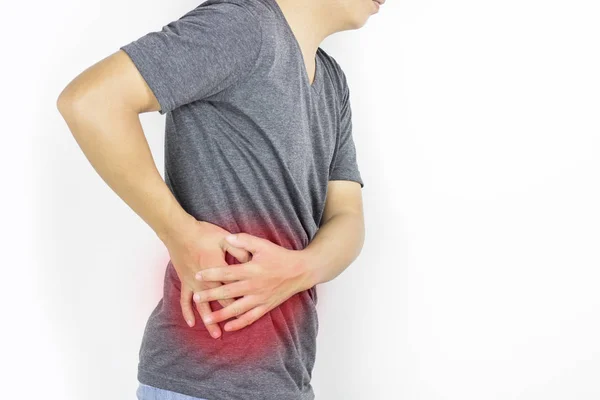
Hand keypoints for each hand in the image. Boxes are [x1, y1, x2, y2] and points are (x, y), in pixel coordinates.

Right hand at [161, 217, 251, 337]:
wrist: (180, 232)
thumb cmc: (204, 234)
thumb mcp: (225, 239)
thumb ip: (240, 251)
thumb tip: (251, 261)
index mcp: (220, 271)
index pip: (233, 291)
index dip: (242, 302)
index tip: (251, 311)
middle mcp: (207, 282)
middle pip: (220, 303)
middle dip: (229, 316)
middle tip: (238, 328)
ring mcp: (194, 284)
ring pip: (203, 307)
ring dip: (209, 321)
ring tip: (216, 335)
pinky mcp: (185, 282)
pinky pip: (185, 300)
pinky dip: (187, 312)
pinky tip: (191, 323)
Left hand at [192, 233, 313, 331]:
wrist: (300, 271)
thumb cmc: (280, 256)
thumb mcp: (263, 245)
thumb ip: (245, 241)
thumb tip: (227, 237)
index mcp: (252, 270)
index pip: (227, 272)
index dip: (211, 274)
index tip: (197, 275)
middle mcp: (254, 286)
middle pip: (228, 292)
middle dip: (211, 295)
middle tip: (196, 297)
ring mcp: (260, 298)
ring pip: (237, 309)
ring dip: (221, 314)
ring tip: (207, 318)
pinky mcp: (266, 306)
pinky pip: (251, 318)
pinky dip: (239, 323)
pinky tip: (228, 327)